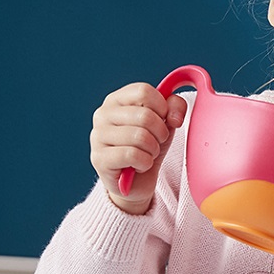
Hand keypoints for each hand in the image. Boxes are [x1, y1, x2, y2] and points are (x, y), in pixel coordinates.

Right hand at [89, 83, 185, 213]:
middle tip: (156, 142)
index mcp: (117, 99)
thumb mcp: (166, 122)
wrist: (136, 182)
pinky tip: (140, 166)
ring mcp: (97, 136)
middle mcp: (102, 114)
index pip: (143, 91)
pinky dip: (145, 163)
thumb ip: (175, 106)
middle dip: (160, 133)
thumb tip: (174, 115)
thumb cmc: (148, 146)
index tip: (163, 120)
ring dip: (153, 149)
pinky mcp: (99, 159)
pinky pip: (133, 155)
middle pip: (145, 115)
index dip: (162, 107)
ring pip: (140, 136)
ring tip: (148, 154)